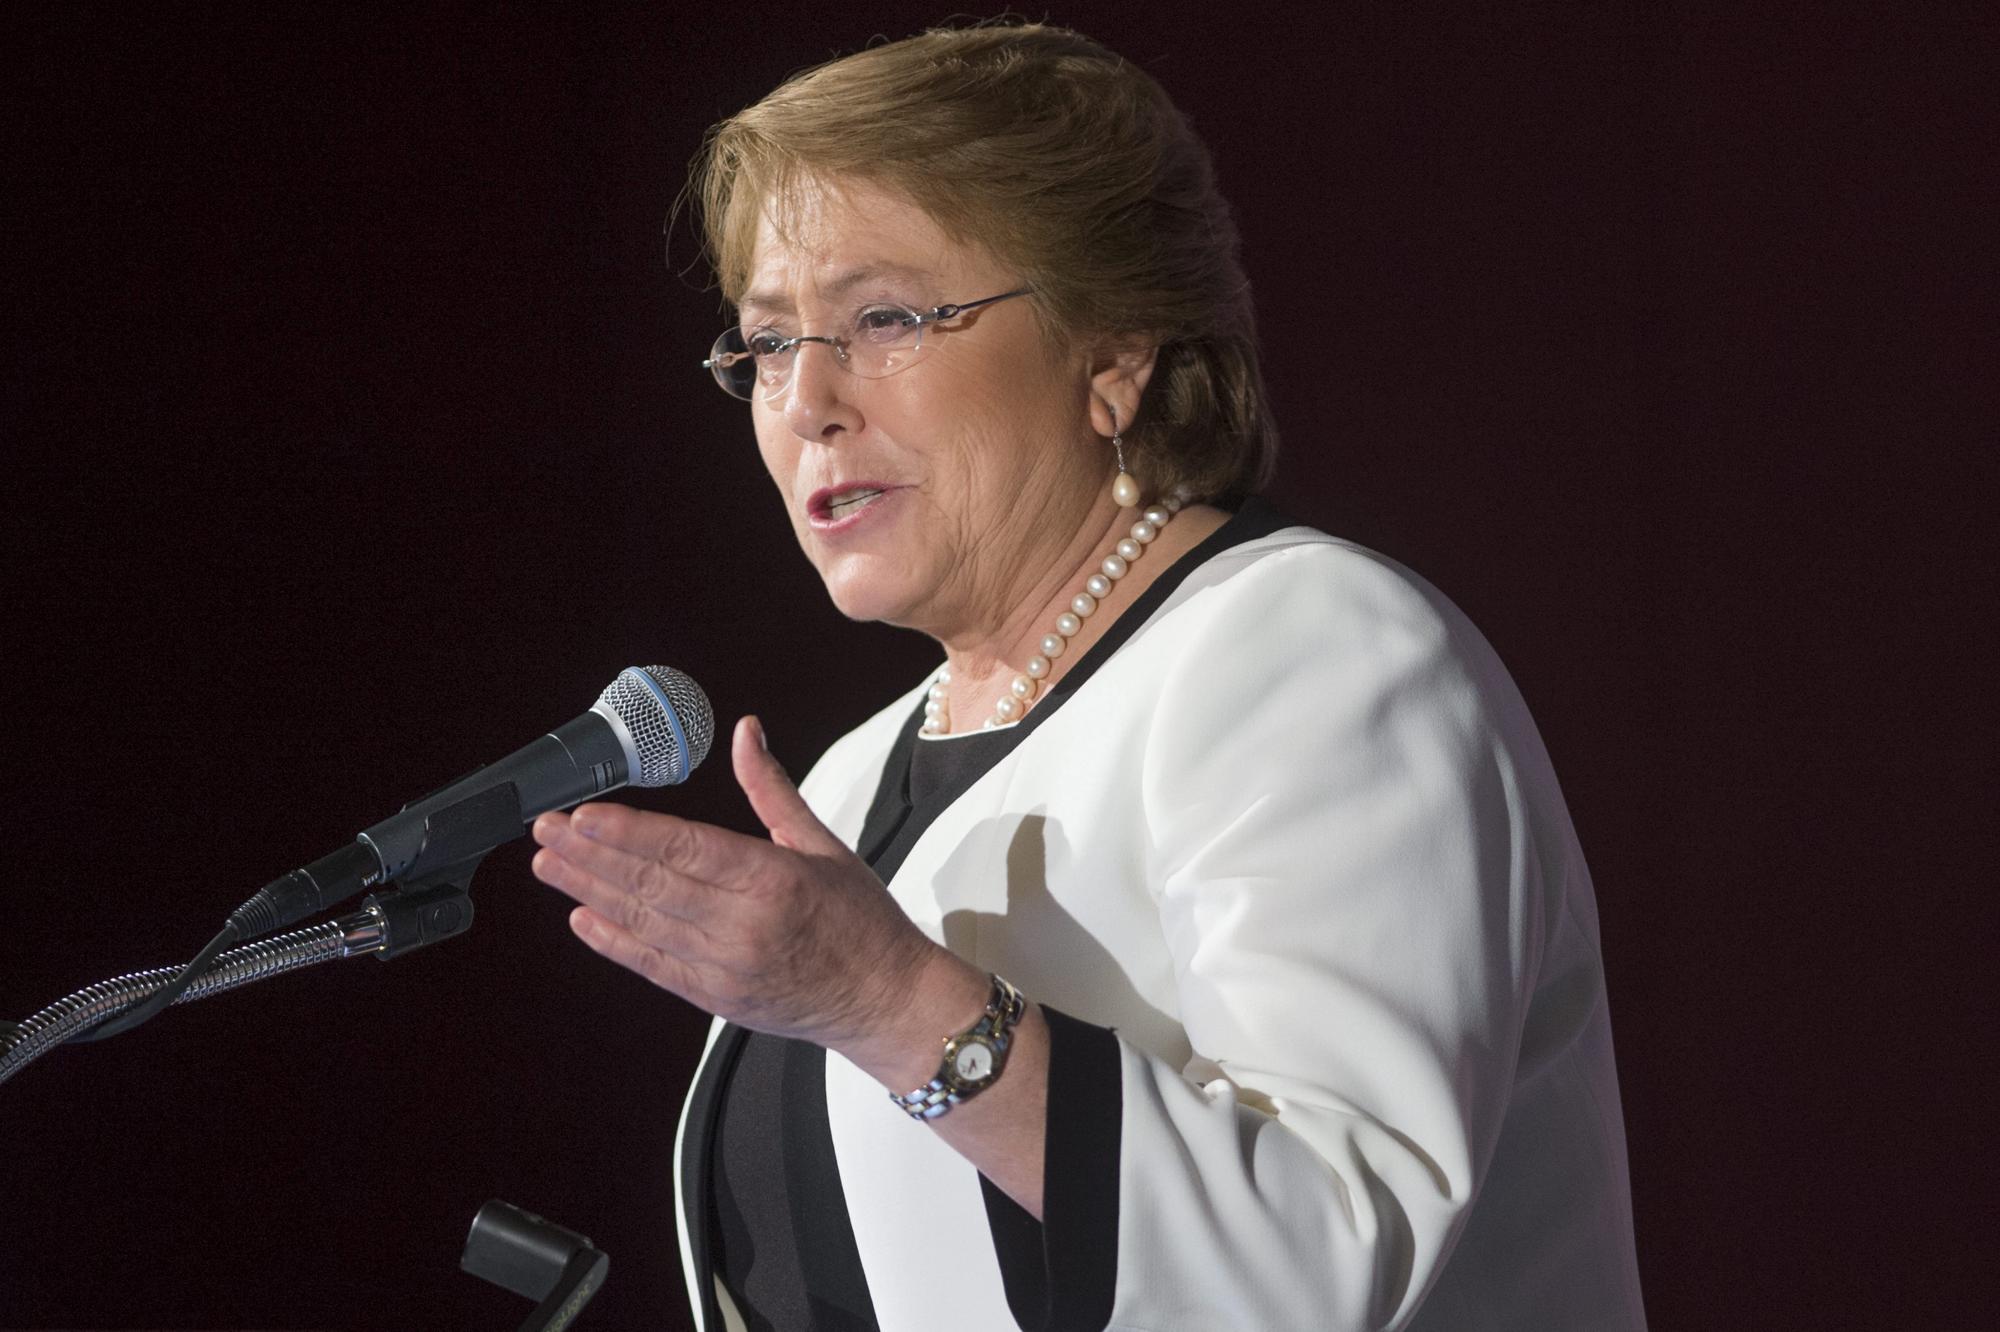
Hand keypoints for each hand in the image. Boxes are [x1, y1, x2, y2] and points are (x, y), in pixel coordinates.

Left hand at [529, 715, 941, 1051]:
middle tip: (547, 830)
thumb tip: (747, 732)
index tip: (584, 815)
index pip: (684, 848)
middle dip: (590, 854)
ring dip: (589, 890)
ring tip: (550, 865)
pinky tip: (582, 918)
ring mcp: (725, 967)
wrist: (886, 1000)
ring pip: (642, 922)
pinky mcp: (716, 998)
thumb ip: (771, 789)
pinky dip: (614, 942)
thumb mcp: (823, 843)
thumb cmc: (862, 921)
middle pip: (650, 883)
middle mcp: (744, 925)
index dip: (627, 832)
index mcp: (773, 879)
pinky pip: (653, 966)